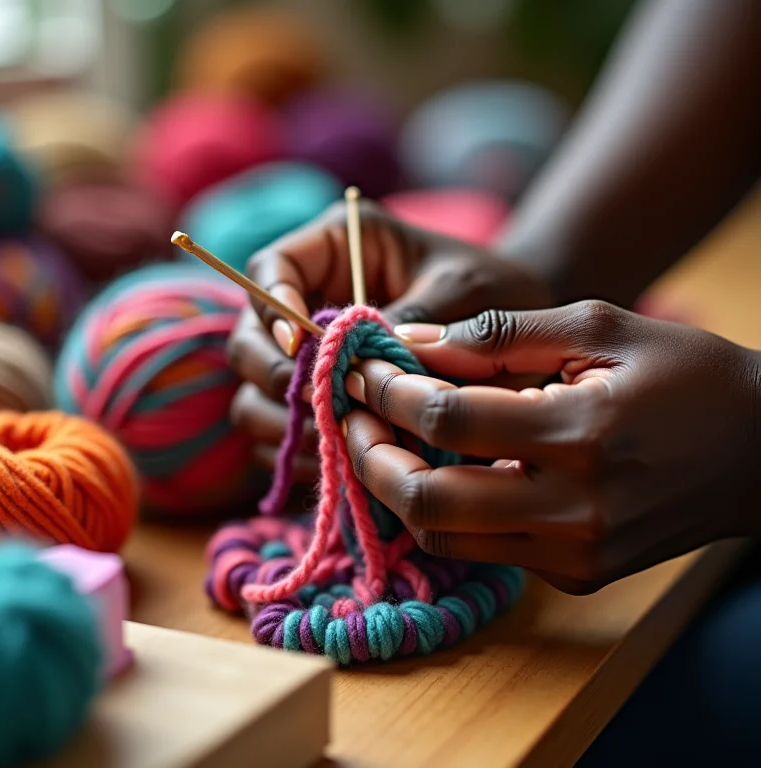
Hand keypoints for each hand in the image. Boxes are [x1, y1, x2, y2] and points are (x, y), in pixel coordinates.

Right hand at [228, 200, 550, 481]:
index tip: (300, 347)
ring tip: (333, 443)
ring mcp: (310, 357)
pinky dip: (299, 453)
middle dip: (275, 377)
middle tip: (321, 406)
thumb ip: (411, 321)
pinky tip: (339, 463)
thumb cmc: (492, 286)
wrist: (513, 325)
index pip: (271, 269)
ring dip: (283, 423)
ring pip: (255, 392)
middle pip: (249, 339)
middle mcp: (309, 301)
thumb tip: (357, 370)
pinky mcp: (319, 399)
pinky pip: (281, 433)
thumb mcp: (462, 290)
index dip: (272, 308)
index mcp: (335, 249)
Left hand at [342, 301, 760, 593]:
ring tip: (381, 440)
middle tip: (351, 416)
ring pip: (446, 536)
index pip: (447, 421)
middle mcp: (576, 508)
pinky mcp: (578, 572)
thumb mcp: (597, 327)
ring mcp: (577, 552)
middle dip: (370, 457)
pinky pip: (486, 548)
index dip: (389, 392)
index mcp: (582, 431)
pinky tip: (440, 469)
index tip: (361, 368)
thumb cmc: (685, 375)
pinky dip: (448, 511)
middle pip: (428, 501)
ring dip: (398, 489)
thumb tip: (411, 342)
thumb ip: (497, 334)